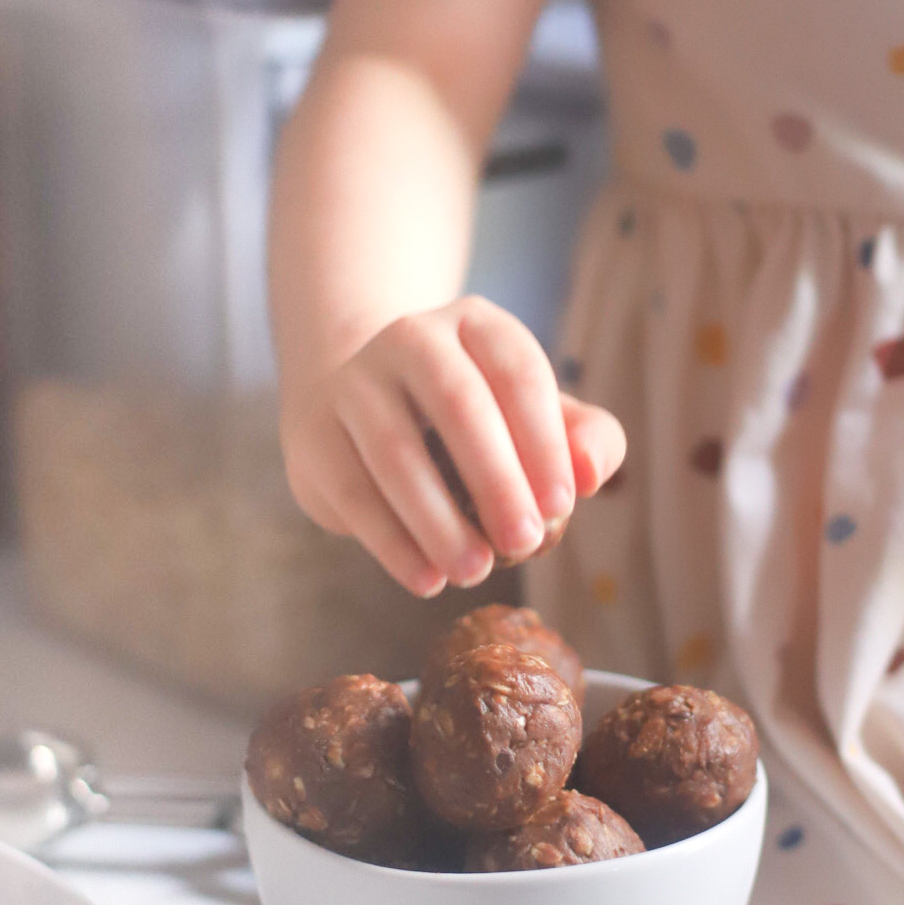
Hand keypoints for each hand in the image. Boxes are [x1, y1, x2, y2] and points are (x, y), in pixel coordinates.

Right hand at [280, 295, 625, 596]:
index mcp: (476, 324)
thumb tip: (588, 475)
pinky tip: (427, 579)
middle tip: (523, 543)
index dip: (544, 439)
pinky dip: (393, 543)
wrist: (358, 406)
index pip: (517, 371)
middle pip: (456, 401)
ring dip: (439, 519)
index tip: (562, 505)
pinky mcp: (315, 435)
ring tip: (474, 572)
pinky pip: (354, 491)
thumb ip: (587, 439)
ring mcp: (354, 383)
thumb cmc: (473, 420)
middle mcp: (410, 337)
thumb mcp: (537, 418)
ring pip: (396, 450)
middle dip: (495, 478)